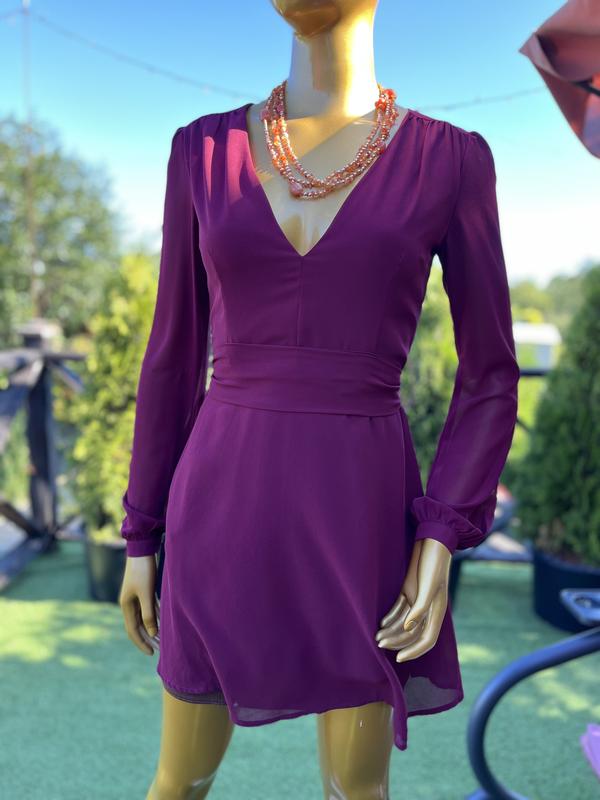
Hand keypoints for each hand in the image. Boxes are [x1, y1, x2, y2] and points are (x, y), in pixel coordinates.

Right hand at [119, 554, 159, 655]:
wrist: (142, 549)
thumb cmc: (144, 571)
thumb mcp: (146, 594)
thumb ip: (149, 613)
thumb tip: (152, 633)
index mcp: (126, 605)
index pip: (133, 630)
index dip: (141, 643)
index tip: (151, 653)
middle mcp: (129, 603)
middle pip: (138, 626)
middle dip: (148, 638)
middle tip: (160, 650)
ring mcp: (136, 596)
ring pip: (144, 617)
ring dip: (153, 628)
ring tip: (163, 639)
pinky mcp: (144, 590)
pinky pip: (149, 608)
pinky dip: (156, 616)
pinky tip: (164, 621)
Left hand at [375, 537, 451, 662]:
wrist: (432, 540)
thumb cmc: (433, 563)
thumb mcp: (429, 585)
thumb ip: (420, 607)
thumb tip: (408, 627)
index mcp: (437, 611)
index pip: (427, 640)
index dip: (413, 651)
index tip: (398, 658)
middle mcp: (428, 609)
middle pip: (412, 634)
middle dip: (397, 641)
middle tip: (379, 644)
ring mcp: (418, 600)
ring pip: (404, 623)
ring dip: (391, 631)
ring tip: (377, 637)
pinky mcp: (410, 590)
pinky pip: (400, 609)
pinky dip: (391, 617)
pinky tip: (381, 623)